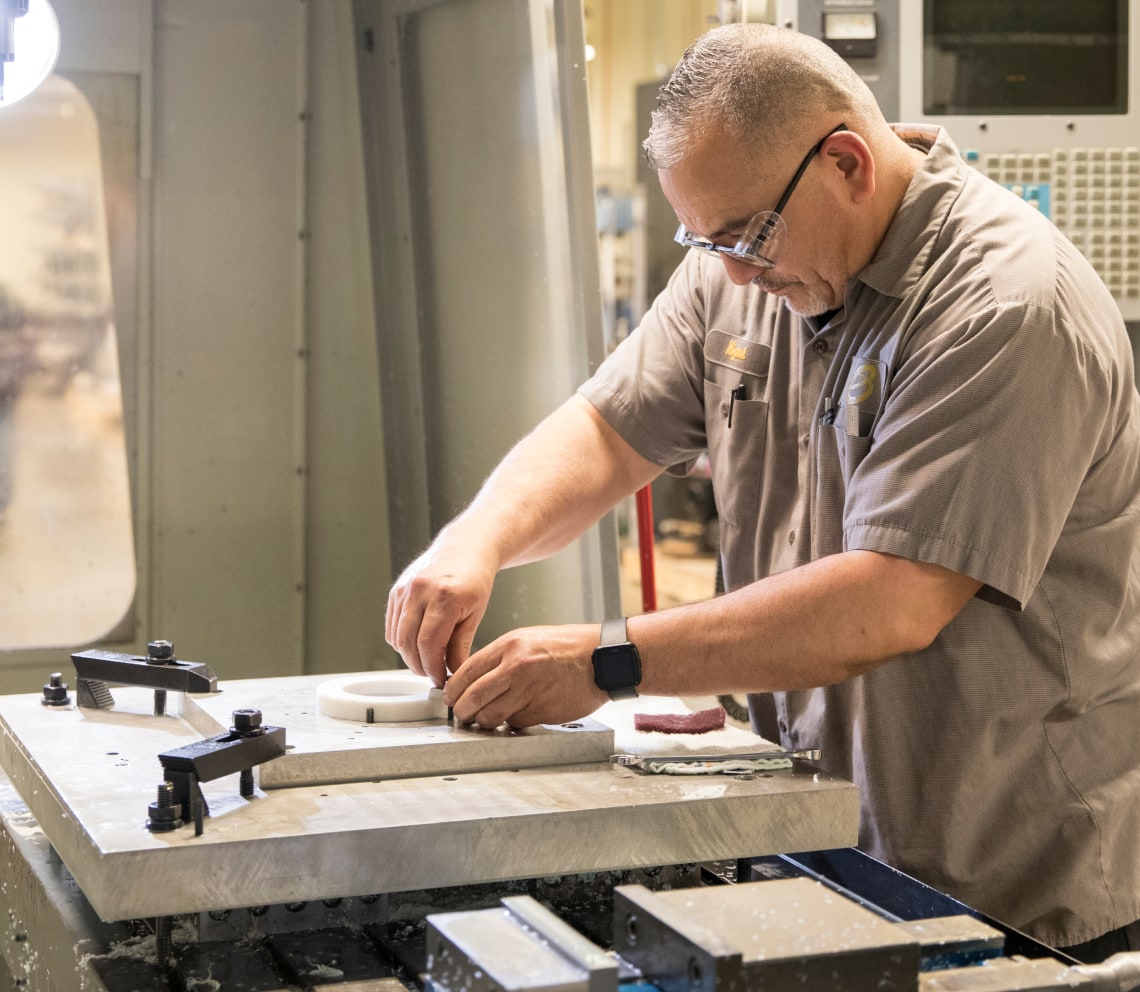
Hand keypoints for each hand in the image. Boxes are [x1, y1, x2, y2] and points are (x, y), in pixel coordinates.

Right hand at [384, 541, 497, 685]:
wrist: (464, 548)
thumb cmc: (475, 579)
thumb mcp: (475, 614)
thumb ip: (461, 646)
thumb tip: (453, 673)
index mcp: (444, 596)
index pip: (429, 644)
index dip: (432, 667)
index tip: (440, 679)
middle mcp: (420, 591)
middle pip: (408, 642)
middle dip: (419, 665)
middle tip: (433, 675)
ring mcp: (405, 589)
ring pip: (397, 636)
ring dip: (409, 655)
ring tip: (426, 661)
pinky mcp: (396, 590)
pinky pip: (392, 625)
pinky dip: (401, 641)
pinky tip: (417, 645)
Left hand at [444, 623, 608, 727]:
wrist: (603, 657)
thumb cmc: (569, 646)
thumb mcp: (528, 639)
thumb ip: (499, 658)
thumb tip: (473, 678)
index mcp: (510, 646)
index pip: (465, 672)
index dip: (452, 690)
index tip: (449, 698)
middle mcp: (516, 668)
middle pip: (472, 699)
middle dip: (462, 712)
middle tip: (461, 715)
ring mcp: (530, 692)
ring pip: (491, 717)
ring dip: (484, 722)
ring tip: (487, 718)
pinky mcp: (543, 712)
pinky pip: (516, 723)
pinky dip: (512, 723)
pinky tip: (518, 714)